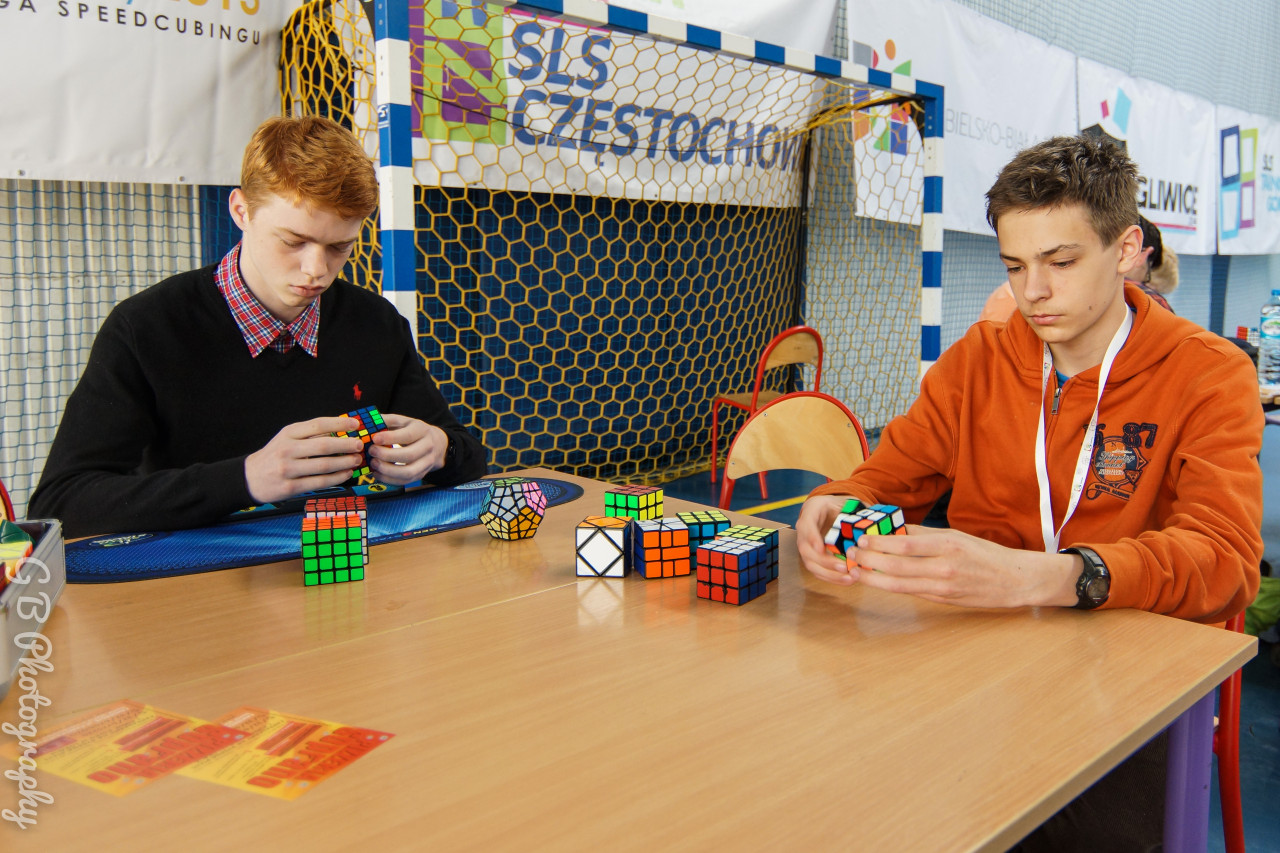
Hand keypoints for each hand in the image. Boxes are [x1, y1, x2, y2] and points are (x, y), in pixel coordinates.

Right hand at [245, 416, 365, 503]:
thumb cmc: (276, 455)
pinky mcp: (290, 487)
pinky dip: (336, 478)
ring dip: (344, 462)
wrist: (250, 478)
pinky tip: (346, 474)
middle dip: (346, 445)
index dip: (339, 423)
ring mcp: (288, 469)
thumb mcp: (287, 438)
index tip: (355, 424)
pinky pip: (319, 482)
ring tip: (356, 460)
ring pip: (323, 465)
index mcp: (288, 433)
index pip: (318, 424)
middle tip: (359, 445)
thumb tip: (342, 431)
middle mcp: (287, 449)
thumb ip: (310, 434)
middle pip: (323, 446)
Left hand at [366, 413, 449, 484]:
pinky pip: (405, 481)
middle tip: (371, 452)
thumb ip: (386, 420)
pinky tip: (378, 473)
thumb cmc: (413, 431)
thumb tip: (366, 422)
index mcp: (422, 430)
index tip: (374, 439)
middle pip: (409, 455)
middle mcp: (428, 447)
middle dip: (387, 456)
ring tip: (374, 464)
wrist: (437, 444)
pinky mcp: (421, 474)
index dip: (390, 438)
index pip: (408, 435)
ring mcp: (426, 463)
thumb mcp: (403, 421)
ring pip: (408, 472)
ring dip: (388, 471)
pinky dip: (389, 480)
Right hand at [796, 495, 860, 584]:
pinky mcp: (814, 559)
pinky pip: (819, 572)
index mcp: (810, 514)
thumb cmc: (837, 506)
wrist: (828, 512)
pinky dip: (832, 578)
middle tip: (843, 566)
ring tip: (848, 578)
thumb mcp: (843, 501)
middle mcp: (804, 533)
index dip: (812, 538)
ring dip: (829, 574)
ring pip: (811, 564)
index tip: (821, 548)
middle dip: (824, 561)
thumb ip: (853, 507)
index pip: (806, 525)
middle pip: (806, 550)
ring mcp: (807, 547)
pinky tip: (848, 580)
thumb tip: (871, 512)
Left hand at [849, 525, 1079, 608]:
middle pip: (896, 566)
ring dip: (873, 578)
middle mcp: (944, 567)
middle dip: (869, 561)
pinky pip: (911, 593)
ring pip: (899, 584)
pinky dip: (891, 587)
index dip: (878, 543)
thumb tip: (895, 529)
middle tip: (851, 554)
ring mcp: (943, 587)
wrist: (1015, 581)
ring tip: (856, 570)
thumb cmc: (986, 554)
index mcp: (948, 544)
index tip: (861, 539)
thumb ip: (925, 533)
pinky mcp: (943, 600)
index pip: (905, 543)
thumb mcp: (957, 535)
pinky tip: (877, 582)